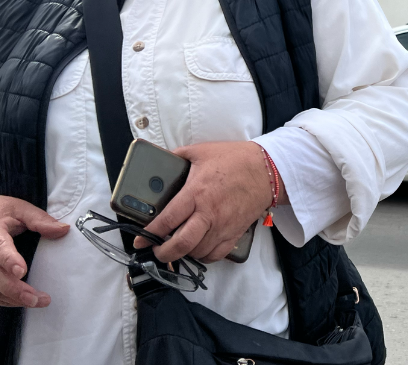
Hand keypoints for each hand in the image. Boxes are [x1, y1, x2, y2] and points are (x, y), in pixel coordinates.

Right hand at [0, 186, 69, 307]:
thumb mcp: (17, 208)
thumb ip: (40, 219)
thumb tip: (64, 230)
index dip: (9, 260)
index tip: (22, 271)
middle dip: (14, 289)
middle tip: (36, 298)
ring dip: (11, 298)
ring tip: (35, 302)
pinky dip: (2, 300)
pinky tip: (19, 302)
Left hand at [138, 141, 276, 263]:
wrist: (266, 170)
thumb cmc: (235, 159)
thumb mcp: (201, 151)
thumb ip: (178, 156)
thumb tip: (160, 160)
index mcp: (196, 193)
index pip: (168, 219)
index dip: (150, 233)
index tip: (140, 239)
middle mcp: (208, 213)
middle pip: (181, 244)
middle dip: (163, 253)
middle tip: (155, 250)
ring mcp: (222, 226)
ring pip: (197, 252)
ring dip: (183, 253)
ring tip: (175, 247)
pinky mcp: (234, 233)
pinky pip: (216, 255)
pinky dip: (203, 256)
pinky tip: (198, 249)